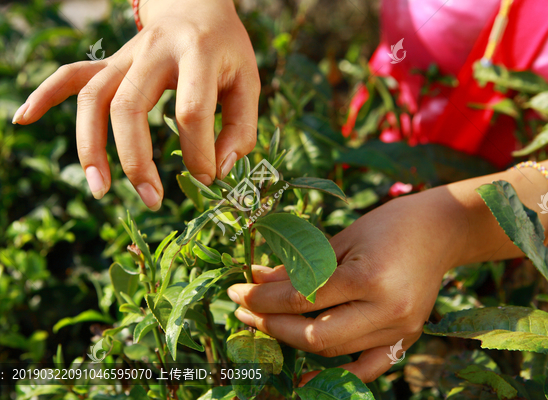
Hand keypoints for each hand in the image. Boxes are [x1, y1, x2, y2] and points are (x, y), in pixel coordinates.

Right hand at [12, 0, 258, 209]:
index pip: (191, 111)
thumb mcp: (250, 82)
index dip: (199, 153)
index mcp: (197, 53)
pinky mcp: (110, 62)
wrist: (196, 7)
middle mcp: (153, 51)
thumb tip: (216, 173)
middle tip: (152, 200)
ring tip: (99, 189)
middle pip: (128, 106)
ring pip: (93, 98)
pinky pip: (71, 75)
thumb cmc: (226, 51)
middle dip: (135, 160)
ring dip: (90, 146)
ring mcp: (125, 56)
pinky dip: (44, 95)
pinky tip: (23, 118)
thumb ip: (241, 128)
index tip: (208, 179)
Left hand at [227, 187, 469, 382]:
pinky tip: (303, 378)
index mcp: (368, 278)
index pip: (301, 298)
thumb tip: (257, 282)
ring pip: (333, 351)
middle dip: (270, 324)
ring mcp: (399, 330)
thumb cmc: (388, 224)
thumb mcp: (339, 239)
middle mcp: (386, 311)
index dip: (262, 299)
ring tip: (264, 325)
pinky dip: (334, 376)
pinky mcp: (406, 339)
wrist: (439, 231)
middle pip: (314, 333)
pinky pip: (366, 368)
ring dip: (292, 341)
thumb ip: (300, 265)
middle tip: (241, 311)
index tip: (236, 293)